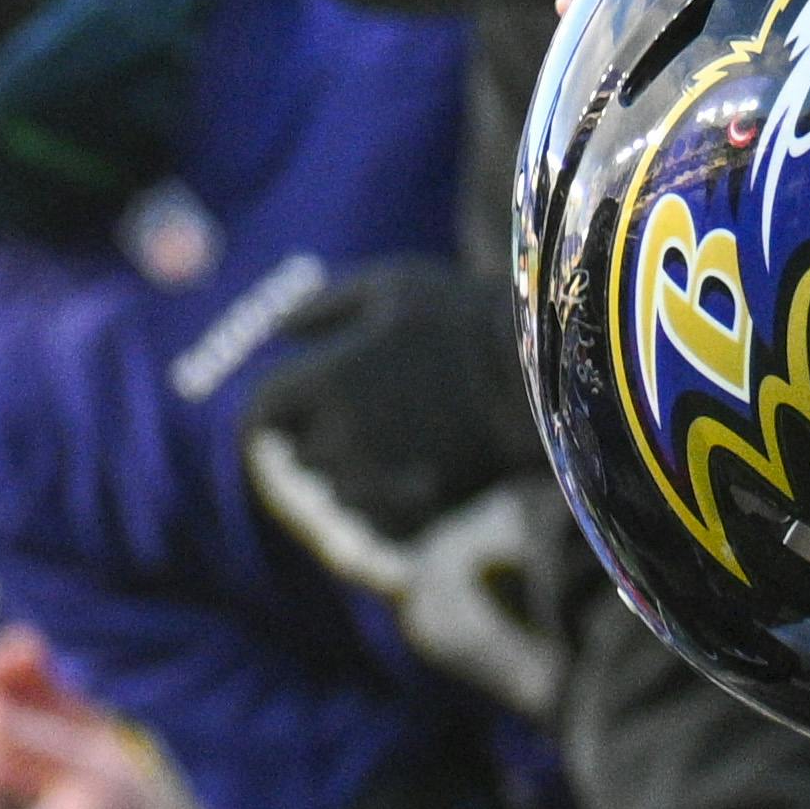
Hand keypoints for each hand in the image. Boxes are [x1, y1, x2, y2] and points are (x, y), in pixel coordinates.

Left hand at [238, 264, 566, 722]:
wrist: (547, 374)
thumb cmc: (466, 317)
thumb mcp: (392, 288)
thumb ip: (324, 308)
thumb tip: (277, 332)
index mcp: (324, 379)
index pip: (262, 415)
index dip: (272, 415)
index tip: (287, 412)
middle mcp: (340, 437)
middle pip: (302, 457)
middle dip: (321, 439)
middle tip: (368, 413)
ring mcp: (379, 482)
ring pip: (341, 492)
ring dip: (359, 472)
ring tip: (409, 434)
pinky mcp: (417, 513)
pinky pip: (381, 520)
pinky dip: (393, 501)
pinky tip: (428, 465)